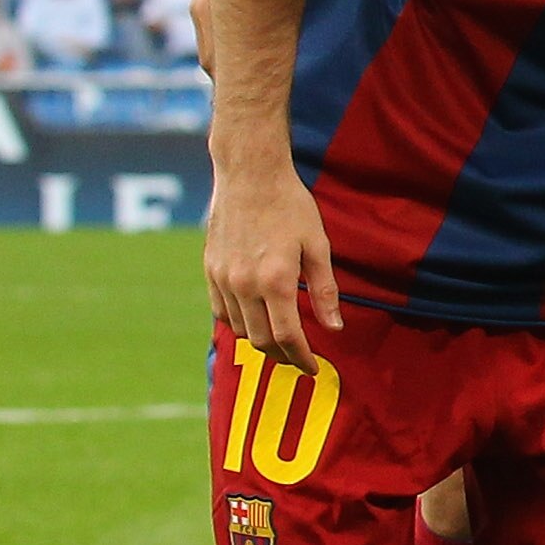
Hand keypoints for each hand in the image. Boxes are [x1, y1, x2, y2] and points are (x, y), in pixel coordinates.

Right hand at [204, 161, 340, 366]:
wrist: (249, 176)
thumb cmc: (291, 206)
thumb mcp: (319, 246)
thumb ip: (324, 291)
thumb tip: (335, 328)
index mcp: (276, 280)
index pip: (288, 337)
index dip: (302, 358)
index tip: (314, 368)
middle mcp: (244, 284)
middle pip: (261, 340)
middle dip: (283, 356)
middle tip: (300, 358)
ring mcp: (223, 279)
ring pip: (239, 330)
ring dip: (260, 342)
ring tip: (281, 341)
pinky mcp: (210, 271)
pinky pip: (221, 312)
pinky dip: (239, 324)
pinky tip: (256, 320)